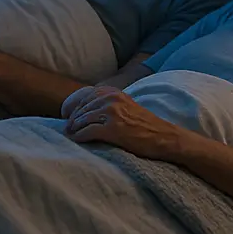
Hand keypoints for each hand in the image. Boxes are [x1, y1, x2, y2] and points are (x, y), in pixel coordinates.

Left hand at [60, 86, 185, 159]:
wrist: (165, 137)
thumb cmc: (147, 125)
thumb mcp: (128, 106)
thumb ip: (111, 104)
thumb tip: (90, 111)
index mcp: (115, 93)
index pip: (87, 97)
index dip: (76, 107)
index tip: (69, 116)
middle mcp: (112, 100)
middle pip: (83, 108)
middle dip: (73, 119)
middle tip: (67, 128)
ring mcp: (112, 114)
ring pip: (83, 119)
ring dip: (74, 128)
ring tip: (69, 134)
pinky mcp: (113, 130)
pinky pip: (88, 132)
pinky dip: (79, 136)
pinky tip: (76, 140)